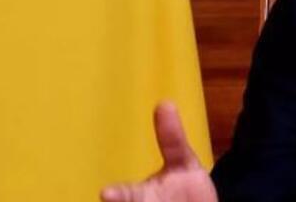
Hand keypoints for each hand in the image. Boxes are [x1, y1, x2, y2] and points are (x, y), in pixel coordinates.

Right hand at [100, 103, 217, 201]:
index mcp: (138, 196)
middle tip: (114, 196)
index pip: (125, 196)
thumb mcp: (184, 165)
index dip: (117, 196)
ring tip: (147, 200)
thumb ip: (171, 139)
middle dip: (123, 200)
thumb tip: (164, 103)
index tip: (108, 193)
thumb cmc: (187, 191)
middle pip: (129, 200)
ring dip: (139, 201)